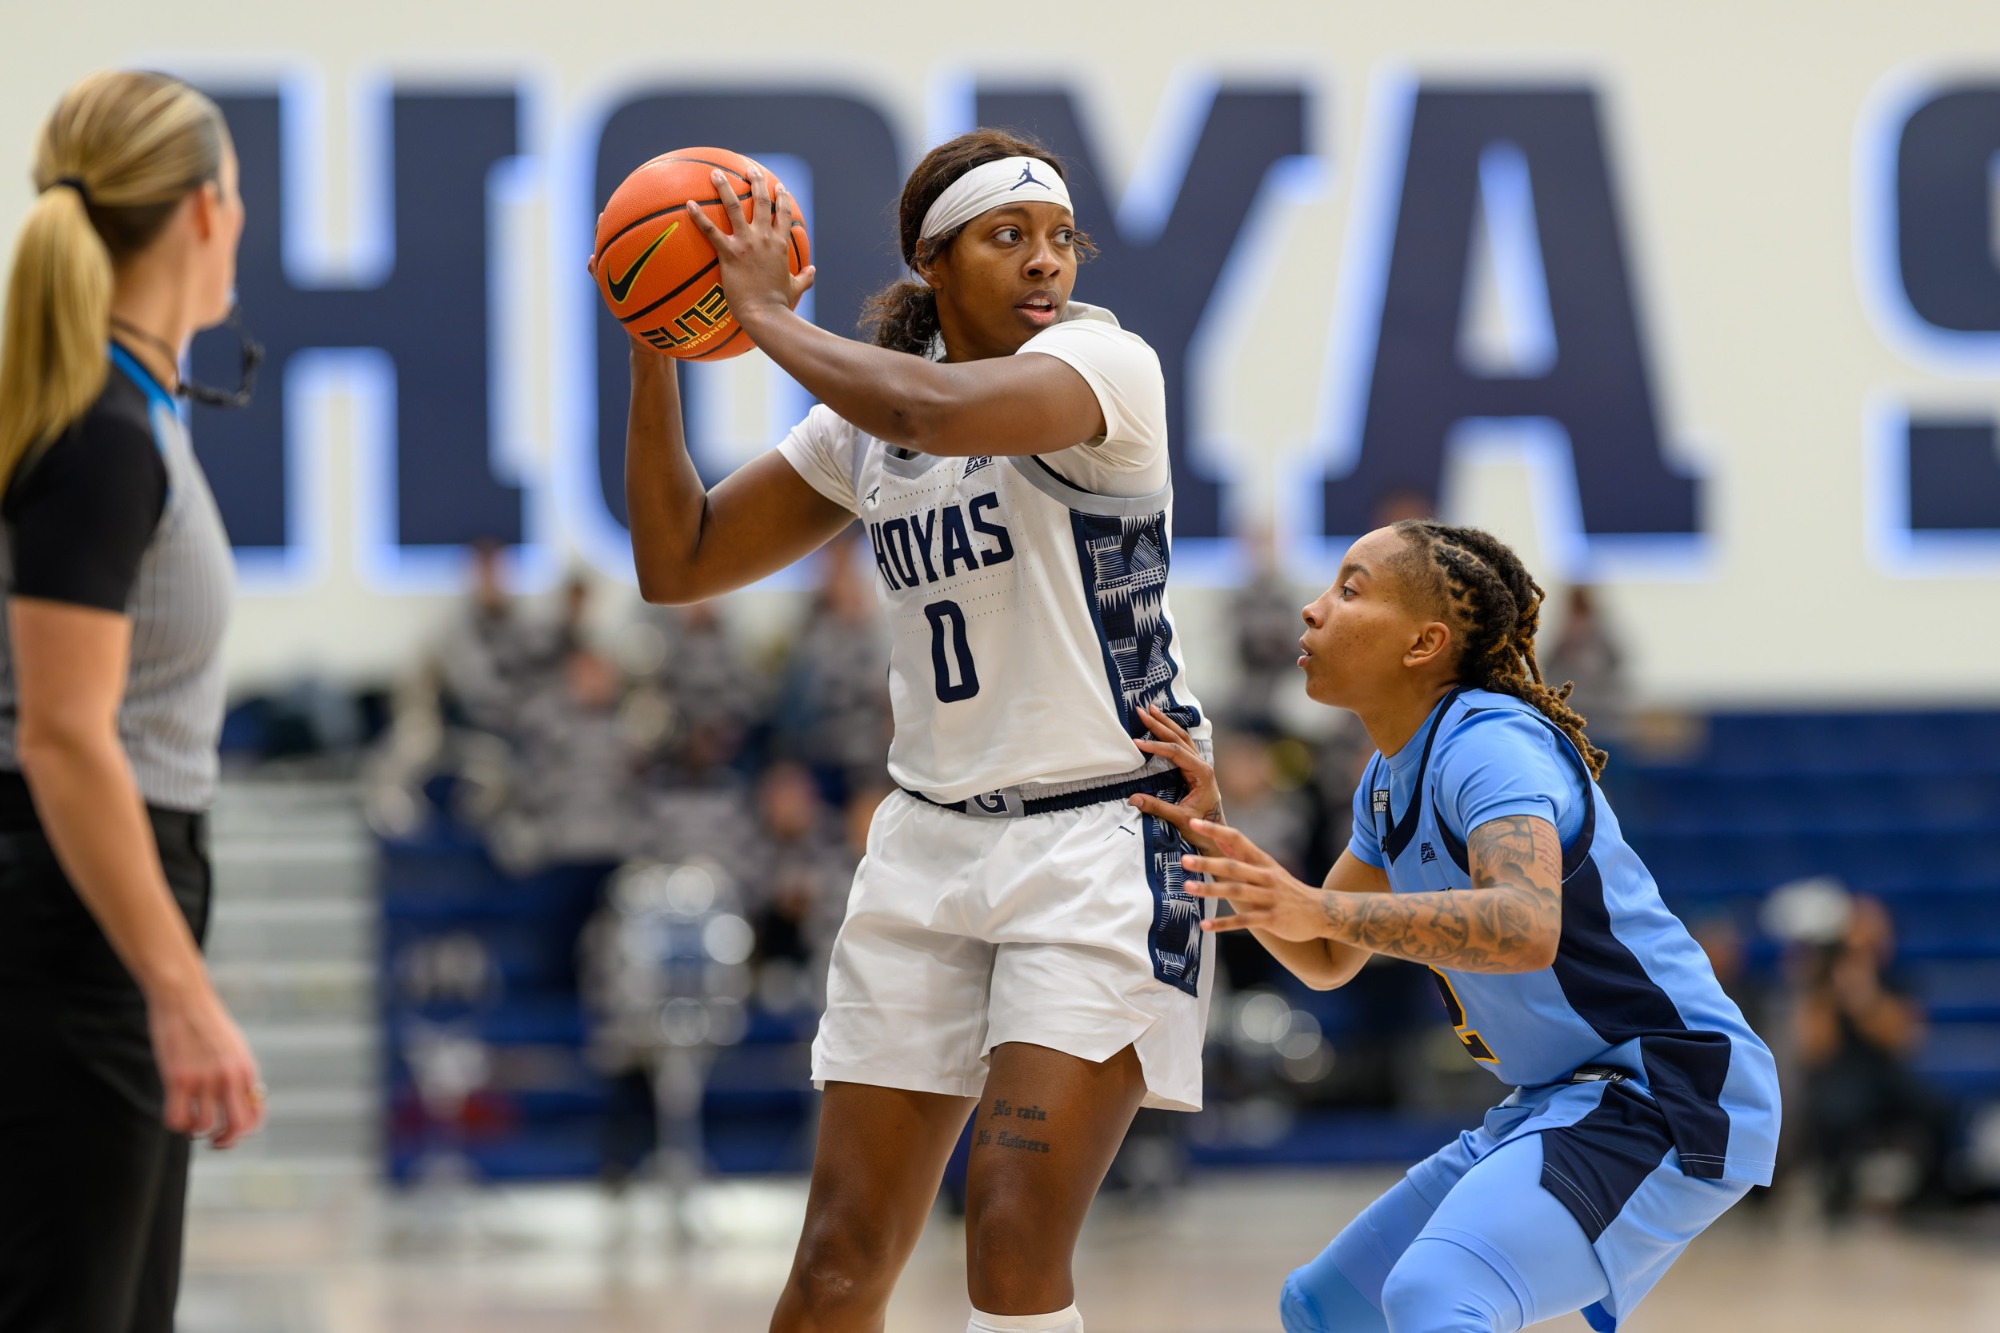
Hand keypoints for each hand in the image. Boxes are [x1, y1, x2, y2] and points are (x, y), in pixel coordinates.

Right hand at [146, 981, 264, 1147]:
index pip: (257, 1115)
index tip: (230, 1132)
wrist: (185, 998)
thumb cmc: (208, 1023)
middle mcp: (230, 1076)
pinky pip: (177, 1118)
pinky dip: (177, 1124)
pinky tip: (176, 1114)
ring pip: (204, 1126)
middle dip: (225, 1141)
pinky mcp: (177, 1078)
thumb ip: (239, 1074)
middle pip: (237, 1126)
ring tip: (190, 1122)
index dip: (245, 1132)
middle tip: (213, 1141)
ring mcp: (204, 1078)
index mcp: (247, 1070)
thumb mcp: (235, 1048)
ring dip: (196, 1131)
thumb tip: (244, 1101)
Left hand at [683, 167, 815, 327]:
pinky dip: (699, 217)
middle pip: (761, 201)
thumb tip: (813, 272)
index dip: (782, 198)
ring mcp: (746, 243)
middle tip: (749, 169)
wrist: (765, 314)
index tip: (779, 186)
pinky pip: (710, 231)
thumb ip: (804, 278)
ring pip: (734, 207)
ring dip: (725, 187)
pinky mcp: (729, 253)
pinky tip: (689, 204)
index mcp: (780, 244)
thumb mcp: (795, 288)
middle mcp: (764, 238)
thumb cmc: (779, 304)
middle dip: (756, 181)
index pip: (783, 214)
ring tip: (715, 173)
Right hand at [1126, 704, 1225, 851]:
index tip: (1137, 742)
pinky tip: (1162, 725)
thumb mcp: (1179, 818)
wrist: (1217, 832)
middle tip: (1142, 711)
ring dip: (1166, 723)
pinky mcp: (1195, 768)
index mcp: (1202, 773)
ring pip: (1182, 738)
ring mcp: (1199, 764)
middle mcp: (1202, 764)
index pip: (1175, 752)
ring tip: (1151, 710)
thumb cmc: (1202, 825)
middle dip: (1160, 723)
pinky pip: (1182, 745)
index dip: (1155, 746)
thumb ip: (1157, 807)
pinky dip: (1170, 733)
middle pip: (1179, 738)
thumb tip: (1132, 799)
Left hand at [1180, 821, 1327, 941]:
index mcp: (1262, 860)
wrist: (1321, 912)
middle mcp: (1265, 876)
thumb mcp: (1267, 867)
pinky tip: (1205, 925)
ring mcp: (1269, 897)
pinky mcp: (1272, 918)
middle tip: (1183, 860)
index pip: (1237, 839)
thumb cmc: (1286, 888)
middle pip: (1233, 866)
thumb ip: (1242, 855)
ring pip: (1236, 892)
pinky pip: (1244, 921)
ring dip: (1211, 891)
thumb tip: (1218, 838)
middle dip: (1208, 863)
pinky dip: (1223, 924)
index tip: (1192, 822)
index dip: (1215, 830)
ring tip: (1187, 888)